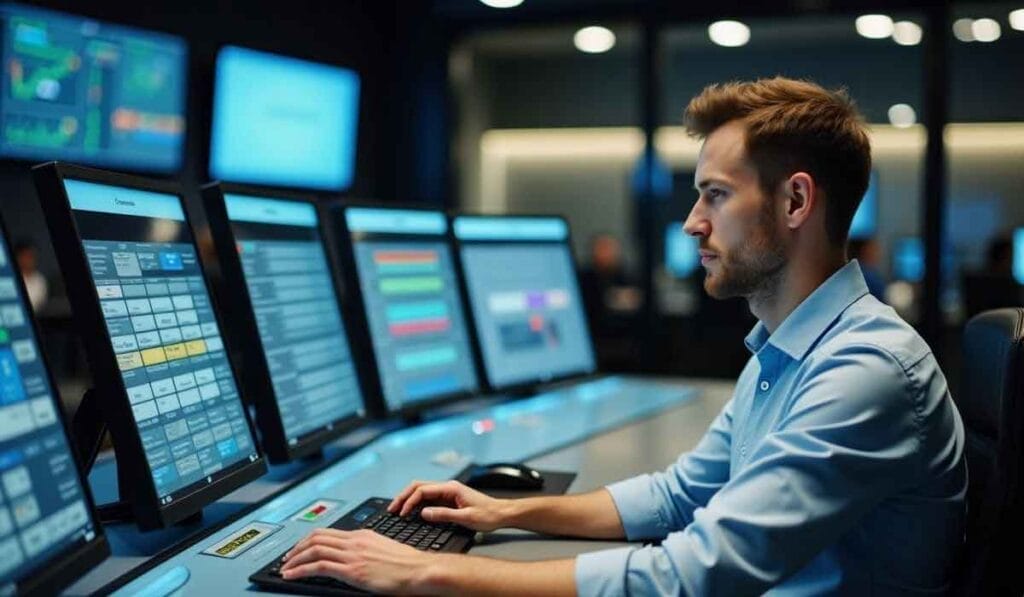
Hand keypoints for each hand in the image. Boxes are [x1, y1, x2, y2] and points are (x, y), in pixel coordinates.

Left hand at [280, 528, 443, 593]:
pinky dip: (301, 570)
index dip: (308, 540)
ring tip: (285, 568)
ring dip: (295, 559)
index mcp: (362, 535)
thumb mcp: (383, 549)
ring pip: (314, 549)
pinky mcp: (352, 570)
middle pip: (316, 537)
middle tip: (287, 558)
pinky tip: (292, 576)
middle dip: (297, 548)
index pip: (327, 532)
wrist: (419, 569)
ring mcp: (352, 555)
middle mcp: (354, 541)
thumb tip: (353, 557)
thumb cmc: (407, 564)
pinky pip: (319, 566)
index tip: (299, 549)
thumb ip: (365, 550)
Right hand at [389, 480, 509, 531]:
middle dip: (403, 496)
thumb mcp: (466, 518)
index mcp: (451, 488)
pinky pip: (428, 498)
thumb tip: (423, 513)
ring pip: (422, 491)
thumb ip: (444, 515)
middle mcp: (448, 487)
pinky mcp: (449, 499)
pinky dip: (417, 503)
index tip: (402, 513)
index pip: (423, 490)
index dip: (409, 501)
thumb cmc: (488, 515)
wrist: (502, 513)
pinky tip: (411, 511)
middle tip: (392, 509)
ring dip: (408, 499)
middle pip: (419, 486)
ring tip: (397, 510)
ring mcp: (448, 492)